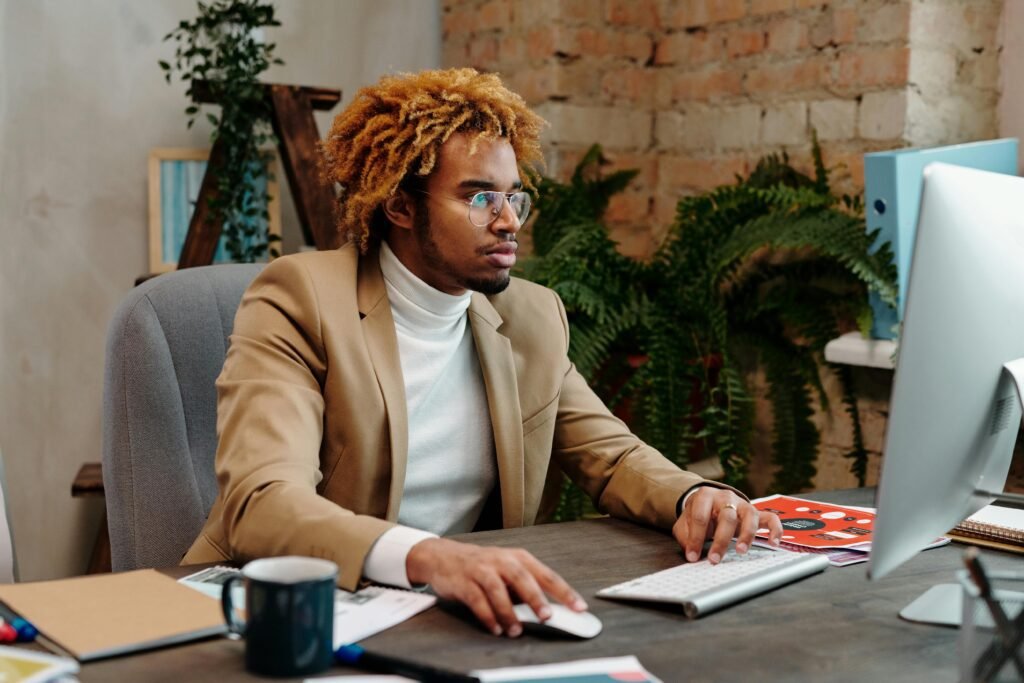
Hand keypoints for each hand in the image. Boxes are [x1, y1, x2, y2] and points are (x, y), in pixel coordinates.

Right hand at [406, 538, 587, 637]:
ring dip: (509, 613)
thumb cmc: (482, 566)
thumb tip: (550, 611)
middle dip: (536, 599)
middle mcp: (502, 560)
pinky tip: (495, 628)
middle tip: (547, 617)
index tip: (579, 607)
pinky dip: (487, 616)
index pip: (546, 574)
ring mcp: (482, 570)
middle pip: (523, 578)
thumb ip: (526, 587)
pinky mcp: (464, 582)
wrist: (443, 556)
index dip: (564, 591)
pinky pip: (477, 600)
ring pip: (498, 591)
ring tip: (516, 630)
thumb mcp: (507, 570)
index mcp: (518, 557)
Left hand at [672, 487, 782, 563]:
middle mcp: (726, 497)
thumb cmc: (697, 514)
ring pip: (750, 516)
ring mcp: (742, 505)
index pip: (700, 516)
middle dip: (720, 541)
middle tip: (714, 559)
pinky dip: (774, 530)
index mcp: (705, 496)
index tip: (693, 556)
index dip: (695, 538)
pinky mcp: (756, 513)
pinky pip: (770, 518)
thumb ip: (685, 536)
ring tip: (741, 551)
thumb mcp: (684, 523)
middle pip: (727, 517)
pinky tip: (773, 543)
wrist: (708, 502)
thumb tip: (692, 554)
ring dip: (747, 535)